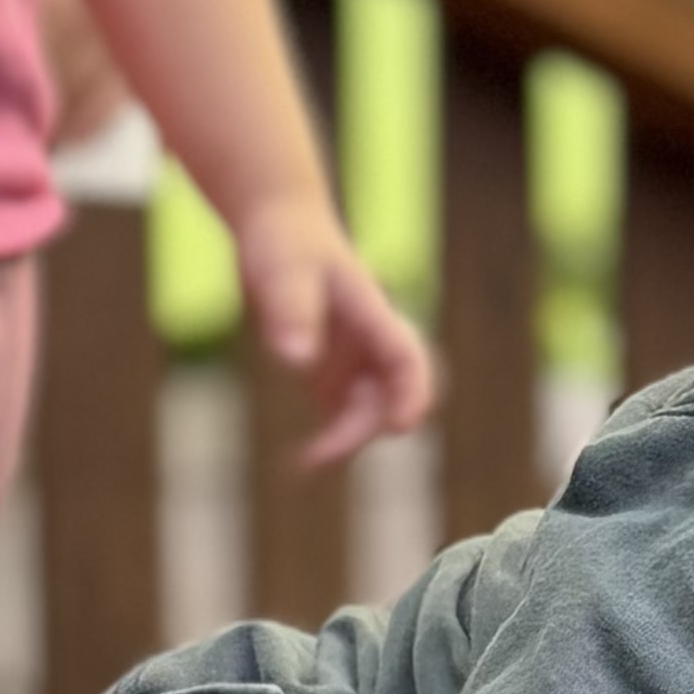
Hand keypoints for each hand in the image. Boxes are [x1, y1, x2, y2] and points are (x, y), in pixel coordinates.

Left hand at [235, 196, 433, 471]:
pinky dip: (330, 445)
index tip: (401, 427)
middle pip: (392, 398)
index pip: (407, 359)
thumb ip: (290, 312)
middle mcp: (374, 344)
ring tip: (303, 465)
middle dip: (364, 430)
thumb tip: (296, 362)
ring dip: (347, 443)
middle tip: (318, 456)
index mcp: (373, 314)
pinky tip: (297, 465)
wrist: (282, 228)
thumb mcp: (280, 271)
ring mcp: (358, 362)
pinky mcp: (337, 376)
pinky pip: (345, 420)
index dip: (412, 394)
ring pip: (372, 416)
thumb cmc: (284, 243)